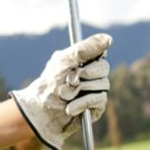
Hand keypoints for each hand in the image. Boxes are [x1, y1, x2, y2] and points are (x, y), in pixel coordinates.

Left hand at [10, 33, 111, 149]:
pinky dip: (83, 102)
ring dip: (80, 89)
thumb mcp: (63, 62)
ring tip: (64, 94)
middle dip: (85, 74)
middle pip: (104, 68)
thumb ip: (84, 50)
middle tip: (69, 80)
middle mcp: (93, 73)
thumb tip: (108, 39)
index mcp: (85, 60)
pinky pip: (99, 99)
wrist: (41, 111)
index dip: (94, 54)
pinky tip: (70, 108)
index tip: (83, 60)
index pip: (101, 51)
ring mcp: (96, 89)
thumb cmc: (50, 83)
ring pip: (103, 83)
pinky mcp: (97, 106)